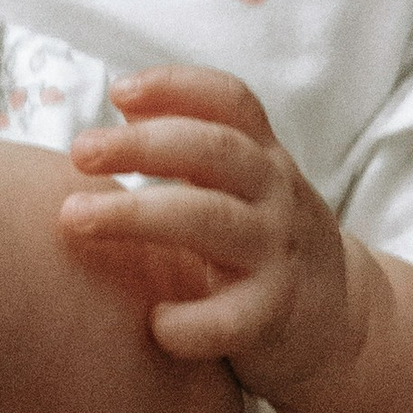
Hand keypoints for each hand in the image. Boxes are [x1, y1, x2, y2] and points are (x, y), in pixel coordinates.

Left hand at [60, 65, 366, 399]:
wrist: (339, 326)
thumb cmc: (266, 247)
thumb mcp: (246, 186)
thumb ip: (194, 145)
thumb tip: (126, 103)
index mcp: (265, 159)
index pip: (230, 102)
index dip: (177, 86)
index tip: (118, 91)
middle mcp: (276, 197)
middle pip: (214, 150)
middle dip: (140, 145)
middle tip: (79, 151)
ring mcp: (277, 256)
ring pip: (210, 221)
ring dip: (136, 215)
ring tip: (74, 217)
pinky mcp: (273, 318)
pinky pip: (226, 319)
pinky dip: (185, 322)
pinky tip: (151, 324)